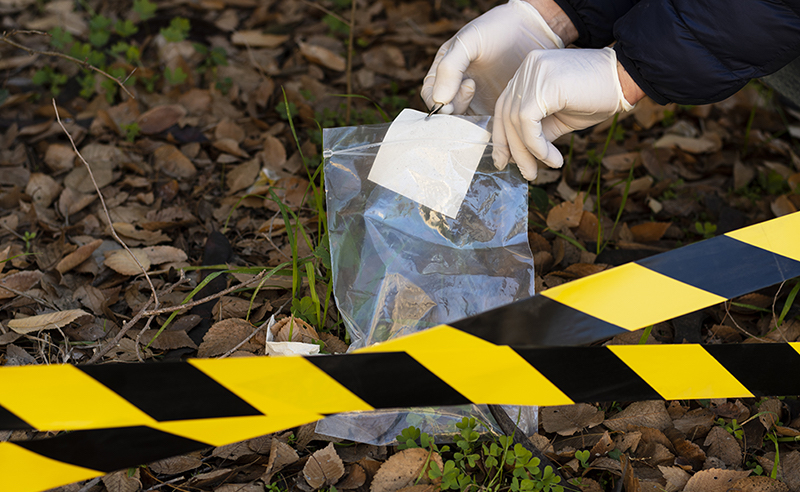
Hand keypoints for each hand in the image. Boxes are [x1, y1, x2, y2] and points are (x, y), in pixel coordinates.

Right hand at [420, 0, 564, 115]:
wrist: (533, 29)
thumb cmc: (498, 29)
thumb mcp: (469, 42)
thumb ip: (450, 68)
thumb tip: (439, 100)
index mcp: (444, 70)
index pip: (430, 94)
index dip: (437, 102)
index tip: (450, 100)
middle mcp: (457, 87)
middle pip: (445, 112)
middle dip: (453, 109)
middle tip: (472, 88)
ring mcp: (476, 99)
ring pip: (463, 121)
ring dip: (469, 119)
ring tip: (483, 93)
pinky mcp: (494, 108)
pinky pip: (484, 124)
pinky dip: (485, 124)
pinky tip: (495, 110)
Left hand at [492, 47, 634, 179]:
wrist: (626, 78)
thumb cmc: (596, 97)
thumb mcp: (559, 118)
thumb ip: (536, 131)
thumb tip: (517, 155)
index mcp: (528, 71)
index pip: (505, 106)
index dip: (502, 136)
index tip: (505, 161)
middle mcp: (526, 68)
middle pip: (507, 114)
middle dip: (513, 149)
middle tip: (526, 174)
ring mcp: (533, 73)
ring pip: (515, 121)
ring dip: (527, 152)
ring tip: (541, 169)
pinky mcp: (543, 85)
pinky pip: (528, 123)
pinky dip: (537, 146)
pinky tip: (552, 159)